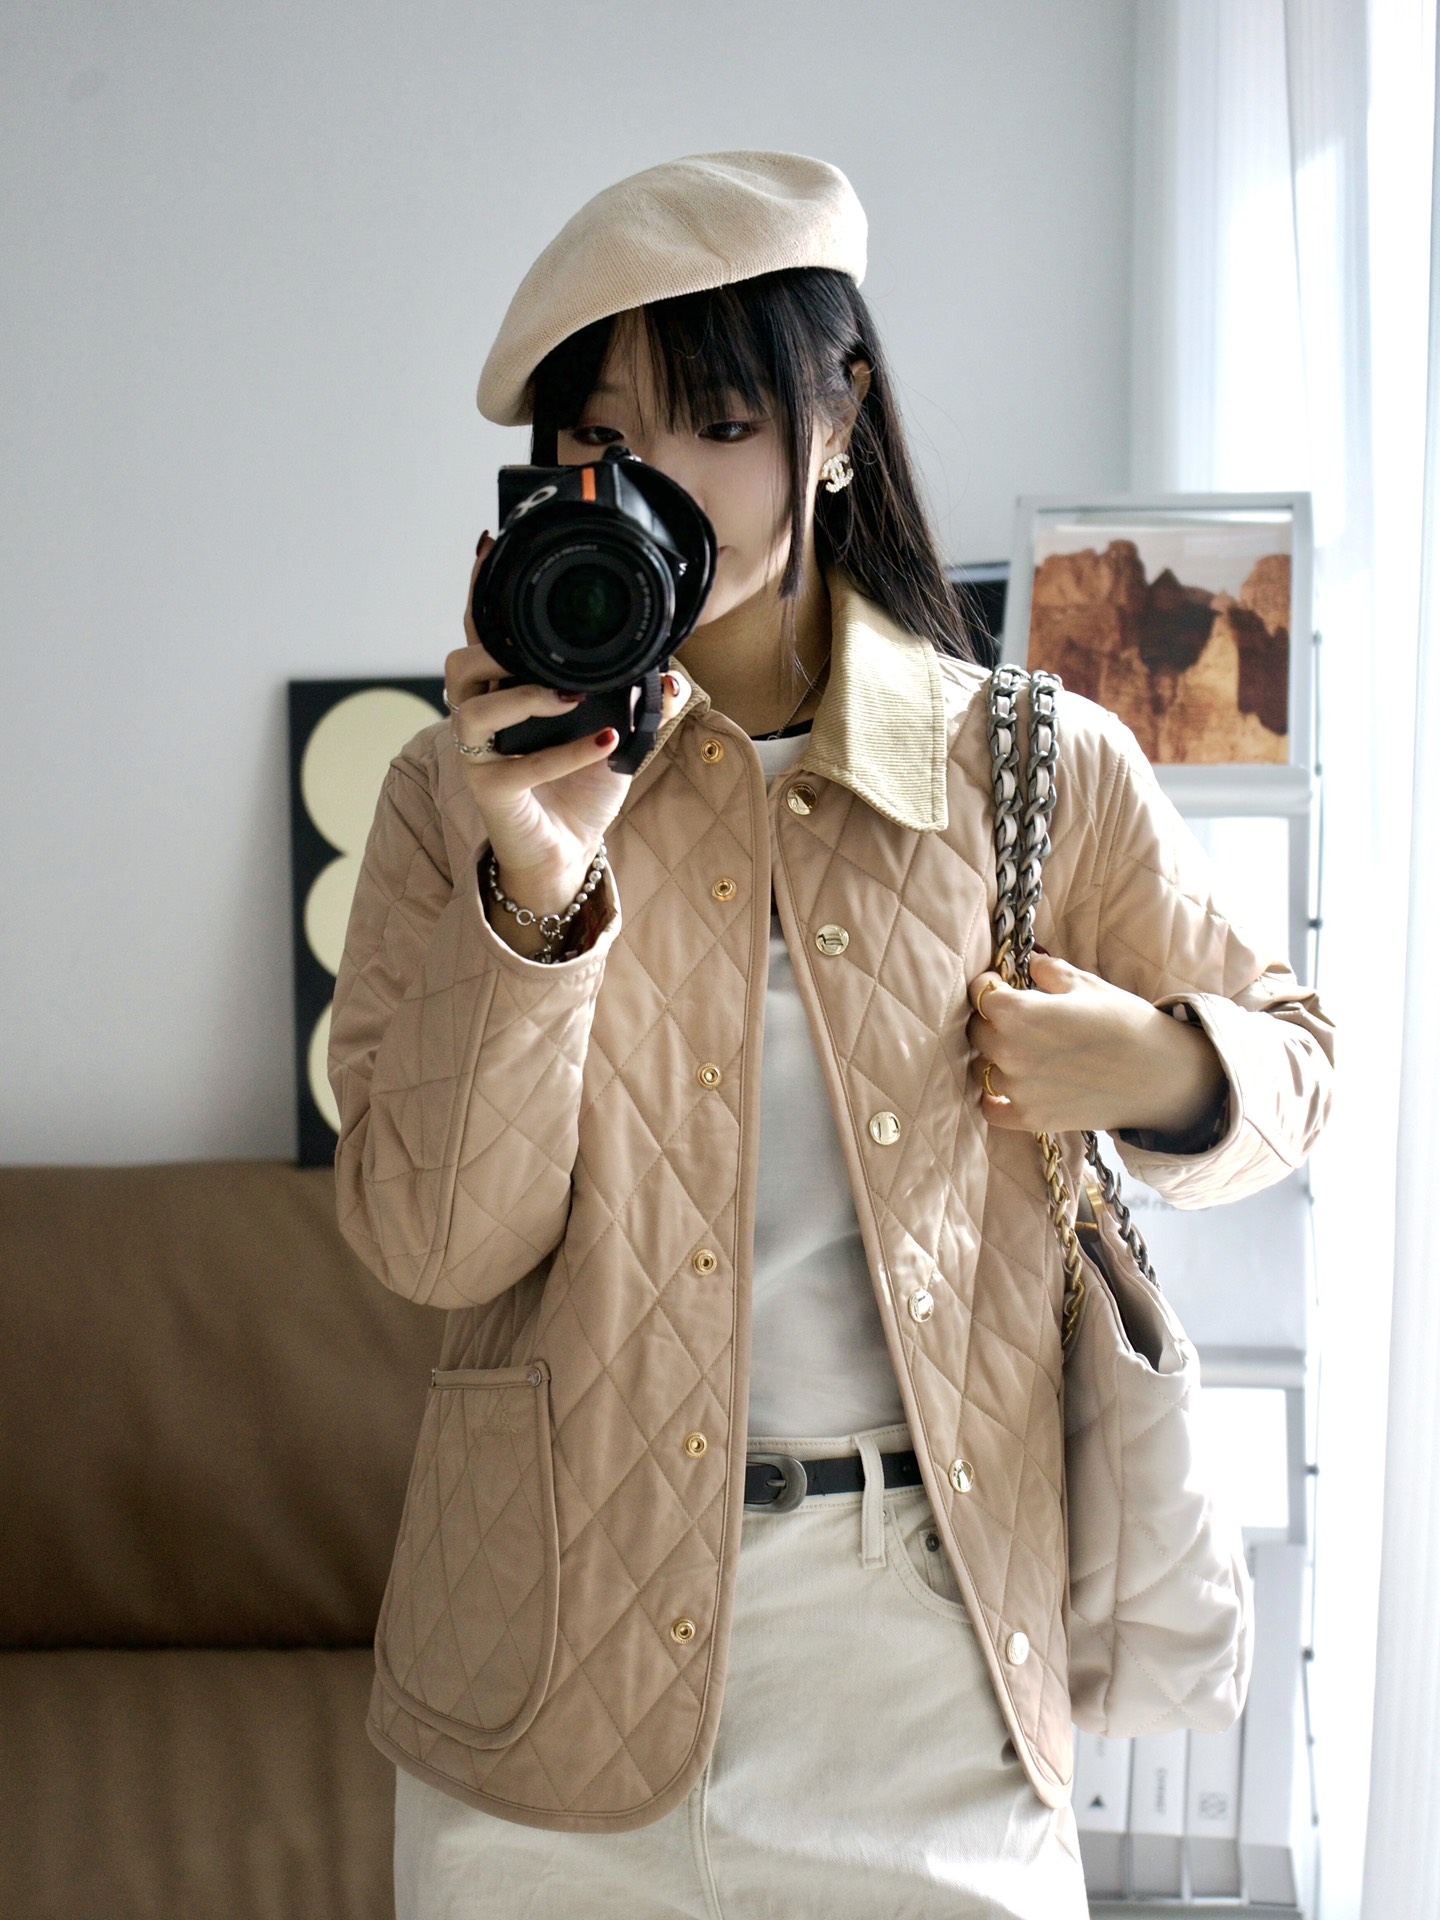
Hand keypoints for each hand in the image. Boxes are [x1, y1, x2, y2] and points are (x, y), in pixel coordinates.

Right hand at [447, 534, 688, 917]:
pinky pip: (520, 767)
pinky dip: (564, 754)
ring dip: (522, 696)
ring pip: (472, 708)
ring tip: (569, 697)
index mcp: (504, 691)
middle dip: (493, 649)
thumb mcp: (619, 737)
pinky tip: (604, 743)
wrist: (570, 850)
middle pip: (459, 663)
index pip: (485, 634)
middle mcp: (482, 717)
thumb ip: (638, 704)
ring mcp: (479, 755)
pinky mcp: (491, 792)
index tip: (490, 547)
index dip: (481, 593)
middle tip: (539, 651)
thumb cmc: (581, 787)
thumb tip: (668, 676)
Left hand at [966, 952, 1225, 1137]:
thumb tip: (1032, 963)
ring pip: (983, 1068)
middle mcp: (1009, 1051)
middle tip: (1016, 1021)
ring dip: (996, 1060)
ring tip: (1023, 1054)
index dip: (989, 987)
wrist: (1160, 1074)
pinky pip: (991, 1110)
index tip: (1000, 986)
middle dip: (992, 1022)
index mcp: (1018, 1013)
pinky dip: (993, 1101)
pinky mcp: (1030, 1117)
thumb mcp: (1087, 985)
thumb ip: (1050, 972)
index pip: (980, 993)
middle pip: (977, 1031)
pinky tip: (1006, 1091)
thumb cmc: (1126, 1022)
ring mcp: (1018, 1088)